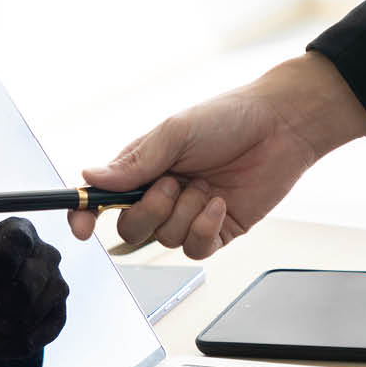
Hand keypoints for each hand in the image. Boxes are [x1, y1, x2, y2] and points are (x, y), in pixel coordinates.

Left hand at [0, 216, 68, 361]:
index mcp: (18, 232)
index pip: (18, 241)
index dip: (0, 265)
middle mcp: (45, 254)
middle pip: (27, 284)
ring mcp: (57, 284)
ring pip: (31, 314)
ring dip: (1, 326)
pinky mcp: (59, 314)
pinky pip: (38, 336)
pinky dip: (10, 345)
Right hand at [67, 52, 365, 258]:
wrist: (282, 126)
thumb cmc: (229, 118)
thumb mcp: (176, 132)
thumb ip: (135, 162)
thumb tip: (91, 177)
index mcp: (143, 168)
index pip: (102, 199)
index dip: (86, 215)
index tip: (82, 227)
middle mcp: (161, 194)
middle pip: (130, 228)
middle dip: (148, 211)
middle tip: (172, 184)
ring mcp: (188, 214)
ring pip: (164, 239)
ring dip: (184, 213)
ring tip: (206, 186)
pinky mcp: (215, 231)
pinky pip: (194, 249)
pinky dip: (204, 228)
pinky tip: (220, 203)